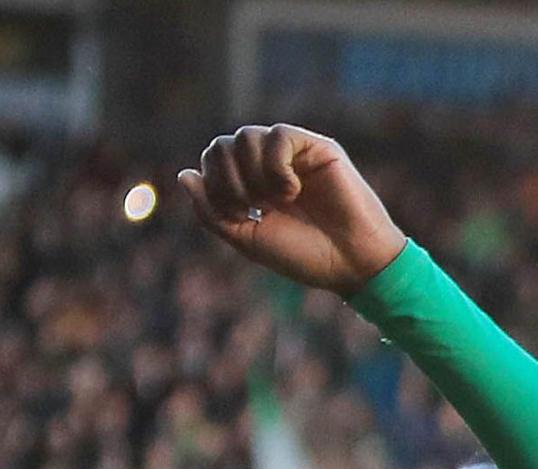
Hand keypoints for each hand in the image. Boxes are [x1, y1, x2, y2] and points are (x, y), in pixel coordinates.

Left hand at [176, 125, 406, 293]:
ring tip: (276, 201)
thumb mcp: (246, 239)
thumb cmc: (305, 257)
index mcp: (251, 184)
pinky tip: (292, 190)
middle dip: (228, 179)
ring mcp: (294, 155)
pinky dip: (276, 164)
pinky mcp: (318, 148)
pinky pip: (278, 135)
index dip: (214, 185)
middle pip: (222, 145)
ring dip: (251, 172)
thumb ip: (211, 211)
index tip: (240, 216)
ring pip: (246, 136)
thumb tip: (184, 174)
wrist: (352, 264)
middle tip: (253, 208)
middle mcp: (269, 165)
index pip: (212, 161)